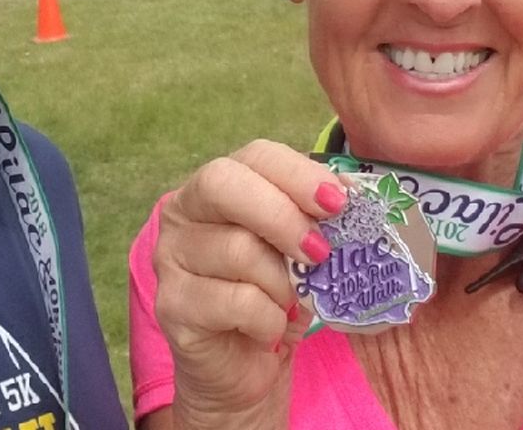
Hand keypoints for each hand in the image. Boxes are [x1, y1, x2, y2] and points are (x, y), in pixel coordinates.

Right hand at [153, 140, 347, 429]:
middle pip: (224, 185)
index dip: (298, 174)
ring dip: (282, 282)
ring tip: (290, 302)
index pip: (254, 155)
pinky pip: (238, 302)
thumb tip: (352, 193)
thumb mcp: (297, 250)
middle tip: (320, 251)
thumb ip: (315, 217)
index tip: (338, 203)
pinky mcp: (172, 305)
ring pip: (238, 250)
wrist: (240, 368)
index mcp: (215, 186)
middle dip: (282, 215)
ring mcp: (170, 258)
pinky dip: (269, 319)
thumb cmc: (271, 296)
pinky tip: (270, 328)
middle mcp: (182, 213)